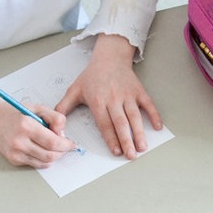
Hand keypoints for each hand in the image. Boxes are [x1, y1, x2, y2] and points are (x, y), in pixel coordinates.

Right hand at [0, 93, 75, 167]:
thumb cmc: (15, 113)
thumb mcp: (37, 108)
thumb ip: (54, 118)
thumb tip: (63, 134)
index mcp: (26, 125)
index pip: (52, 142)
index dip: (65, 144)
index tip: (70, 143)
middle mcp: (19, 140)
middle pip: (50, 155)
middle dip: (62, 152)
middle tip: (64, 146)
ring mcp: (15, 152)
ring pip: (44, 162)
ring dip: (54, 157)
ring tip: (54, 148)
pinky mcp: (13, 159)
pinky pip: (35, 164)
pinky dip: (43, 159)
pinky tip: (42, 150)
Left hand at [53, 35, 161, 159]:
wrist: (109, 57)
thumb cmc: (92, 75)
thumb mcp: (74, 90)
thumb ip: (63, 108)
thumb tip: (55, 126)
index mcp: (98, 100)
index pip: (105, 124)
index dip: (111, 139)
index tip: (116, 152)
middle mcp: (114, 98)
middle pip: (121, 123)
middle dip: (126, 140)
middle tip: (131, 155)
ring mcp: (128, 95)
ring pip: (135, 116)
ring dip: (139, 132)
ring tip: (143, 147)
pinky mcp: (139, 91)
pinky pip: (148, 104)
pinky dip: (154, 115)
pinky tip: (157, 127)